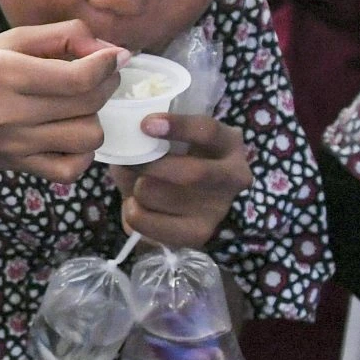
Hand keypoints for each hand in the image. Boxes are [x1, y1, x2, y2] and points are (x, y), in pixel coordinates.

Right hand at [0, 20, 124, 184]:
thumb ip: (58, 36)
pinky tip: (69, 136)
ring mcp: (13, 143)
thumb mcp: (1, 42)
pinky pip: (70, 169)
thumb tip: (109, 49)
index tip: (114, 57)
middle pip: (89, 103)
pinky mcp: (17, 165)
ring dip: (93, 118)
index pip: (79, 76)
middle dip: (105, 84)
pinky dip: (81, 154)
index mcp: (3, 72)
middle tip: (97, 75)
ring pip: (87, 136)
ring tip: (78, 106)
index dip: (108, 65)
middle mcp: (8, 111)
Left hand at [108, 112, 249, 248]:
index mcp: (227, 143)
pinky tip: (136, 206)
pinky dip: (133, 213)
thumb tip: (127, 143)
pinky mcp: (198, 234)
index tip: (145, 125)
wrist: (168, 203)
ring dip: (137, 189)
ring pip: (163, 195)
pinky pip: (151, 224)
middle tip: (131, 164)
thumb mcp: (161, 140)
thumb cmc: (166, 159)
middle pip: (192, 173)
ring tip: (138, 187)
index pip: (209, 131)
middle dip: (151, 167)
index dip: (178, 127)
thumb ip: (149, 137)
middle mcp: (233, 176)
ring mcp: (219, 209)